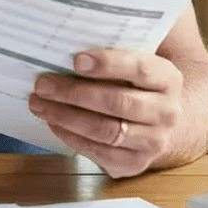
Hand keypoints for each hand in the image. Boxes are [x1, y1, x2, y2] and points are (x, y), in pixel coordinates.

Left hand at [27, 49, 183, 178]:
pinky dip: (71, 136)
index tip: (75, 60)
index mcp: (169, 79)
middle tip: (43, 84)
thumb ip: (113, 51)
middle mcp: (167, 112)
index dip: (108, 64)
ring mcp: (154, 141)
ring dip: (65, 116)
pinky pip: (99, 151)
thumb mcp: (135, 62)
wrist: (159, 121)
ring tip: (39, 104)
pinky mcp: (136, 163)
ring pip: (105, 130)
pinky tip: (53, 122)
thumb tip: (67, 44)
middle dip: (74, 93)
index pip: (140, 69)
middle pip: (117, 102)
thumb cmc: (136, 84)